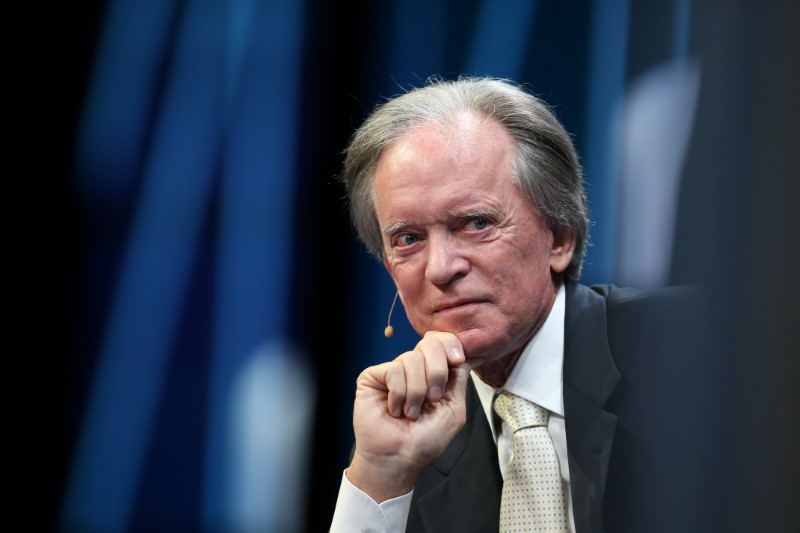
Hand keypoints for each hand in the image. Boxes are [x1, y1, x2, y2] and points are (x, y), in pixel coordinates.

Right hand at [346, 331, 470, 501]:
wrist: (399, 458)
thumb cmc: (425, 440)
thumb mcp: (454, 409)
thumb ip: (459, 379)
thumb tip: (471, 354)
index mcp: (433, 373)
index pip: (443, 341)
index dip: (452, 345)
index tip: (457, 361)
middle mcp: (413, 369)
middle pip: (431, 343)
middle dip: (437, 372)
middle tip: (433, 398)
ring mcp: (392, 371)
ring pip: (412, 359)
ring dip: (417, 391)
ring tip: (411, 412)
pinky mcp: (373, 376)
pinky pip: (393, 369)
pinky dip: (399, 394)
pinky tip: (394, 410)